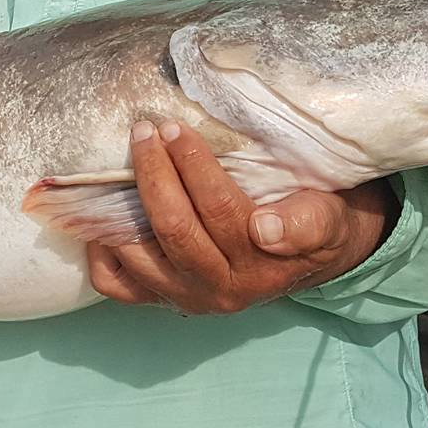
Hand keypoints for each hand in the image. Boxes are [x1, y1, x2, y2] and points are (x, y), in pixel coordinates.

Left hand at [88, 120, 392, 315]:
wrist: (306, 260)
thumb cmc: (311, 223)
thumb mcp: (325, 219)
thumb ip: (304, 224)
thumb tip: (265, 229)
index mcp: (259, 266)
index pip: (218, 210)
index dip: (193, 166)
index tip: (176, 128)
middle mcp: (219, 289)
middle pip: (173, 228)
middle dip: (154, 173)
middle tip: (144, 130)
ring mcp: (185, 298)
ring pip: (140, 255)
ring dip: (124, 205)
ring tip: (122, 159)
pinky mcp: (160, 300)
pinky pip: (117, 284)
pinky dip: (102, 251)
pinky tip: (105, 214)